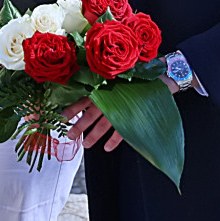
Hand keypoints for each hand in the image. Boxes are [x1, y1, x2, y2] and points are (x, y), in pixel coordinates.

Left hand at [63, 76, 177, 151]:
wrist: (158, 75)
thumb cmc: (133, 72)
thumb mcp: (112, 74)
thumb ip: (99, 81)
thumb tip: (81, 85)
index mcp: (102, 87)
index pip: (82, 99)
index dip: (71, 109)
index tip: (61, 117)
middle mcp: (109, 98)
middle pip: (90, 115)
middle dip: (79, 126)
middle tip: (70, 136)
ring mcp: (121, 108)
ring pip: (104, 125)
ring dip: (94, 136)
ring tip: (86, 144)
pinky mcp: (133, 115)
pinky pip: (121, 131)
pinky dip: (114, 140)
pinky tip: (107, 148)